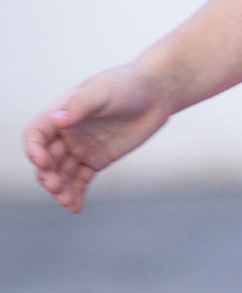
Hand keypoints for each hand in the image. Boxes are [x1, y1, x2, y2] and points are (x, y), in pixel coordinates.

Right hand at [22, 64, 176, 212]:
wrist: (156, 93)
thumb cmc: (127, 85)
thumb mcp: (103, 92)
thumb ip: (80, 106)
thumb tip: (57, 120)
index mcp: (61, 113)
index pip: (37, 134)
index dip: (34, 150)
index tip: (43, 163)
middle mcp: (67, 133)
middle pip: (48, 158)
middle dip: (48, 174)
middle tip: (56, 187)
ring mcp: (82, 148)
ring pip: (64, 173)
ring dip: (62, 188)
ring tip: (67, 202)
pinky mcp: (99, 159)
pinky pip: (83, 180)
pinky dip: (78, 193)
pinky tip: (77, 207)